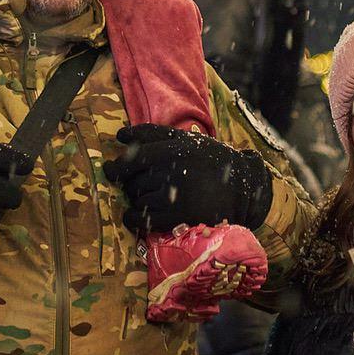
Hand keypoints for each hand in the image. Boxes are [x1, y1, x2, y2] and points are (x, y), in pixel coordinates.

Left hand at [102, 125, 272, 232]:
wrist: (242, 188)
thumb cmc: (210, 161)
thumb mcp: (187, 140)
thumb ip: (154, 135)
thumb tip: (120, 136)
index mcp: (174, 147)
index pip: (134, 155)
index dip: (117, 164)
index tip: (110, 168)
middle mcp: (172, 169)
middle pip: (133, 178)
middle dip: (129, 182)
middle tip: (135, 184)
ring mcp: (175, 194)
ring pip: (137, 198)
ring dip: (135, 199)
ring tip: (144, 198)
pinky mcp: (178, 216)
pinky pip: (143, 219)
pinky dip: (133, 218)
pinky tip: (134, 216)